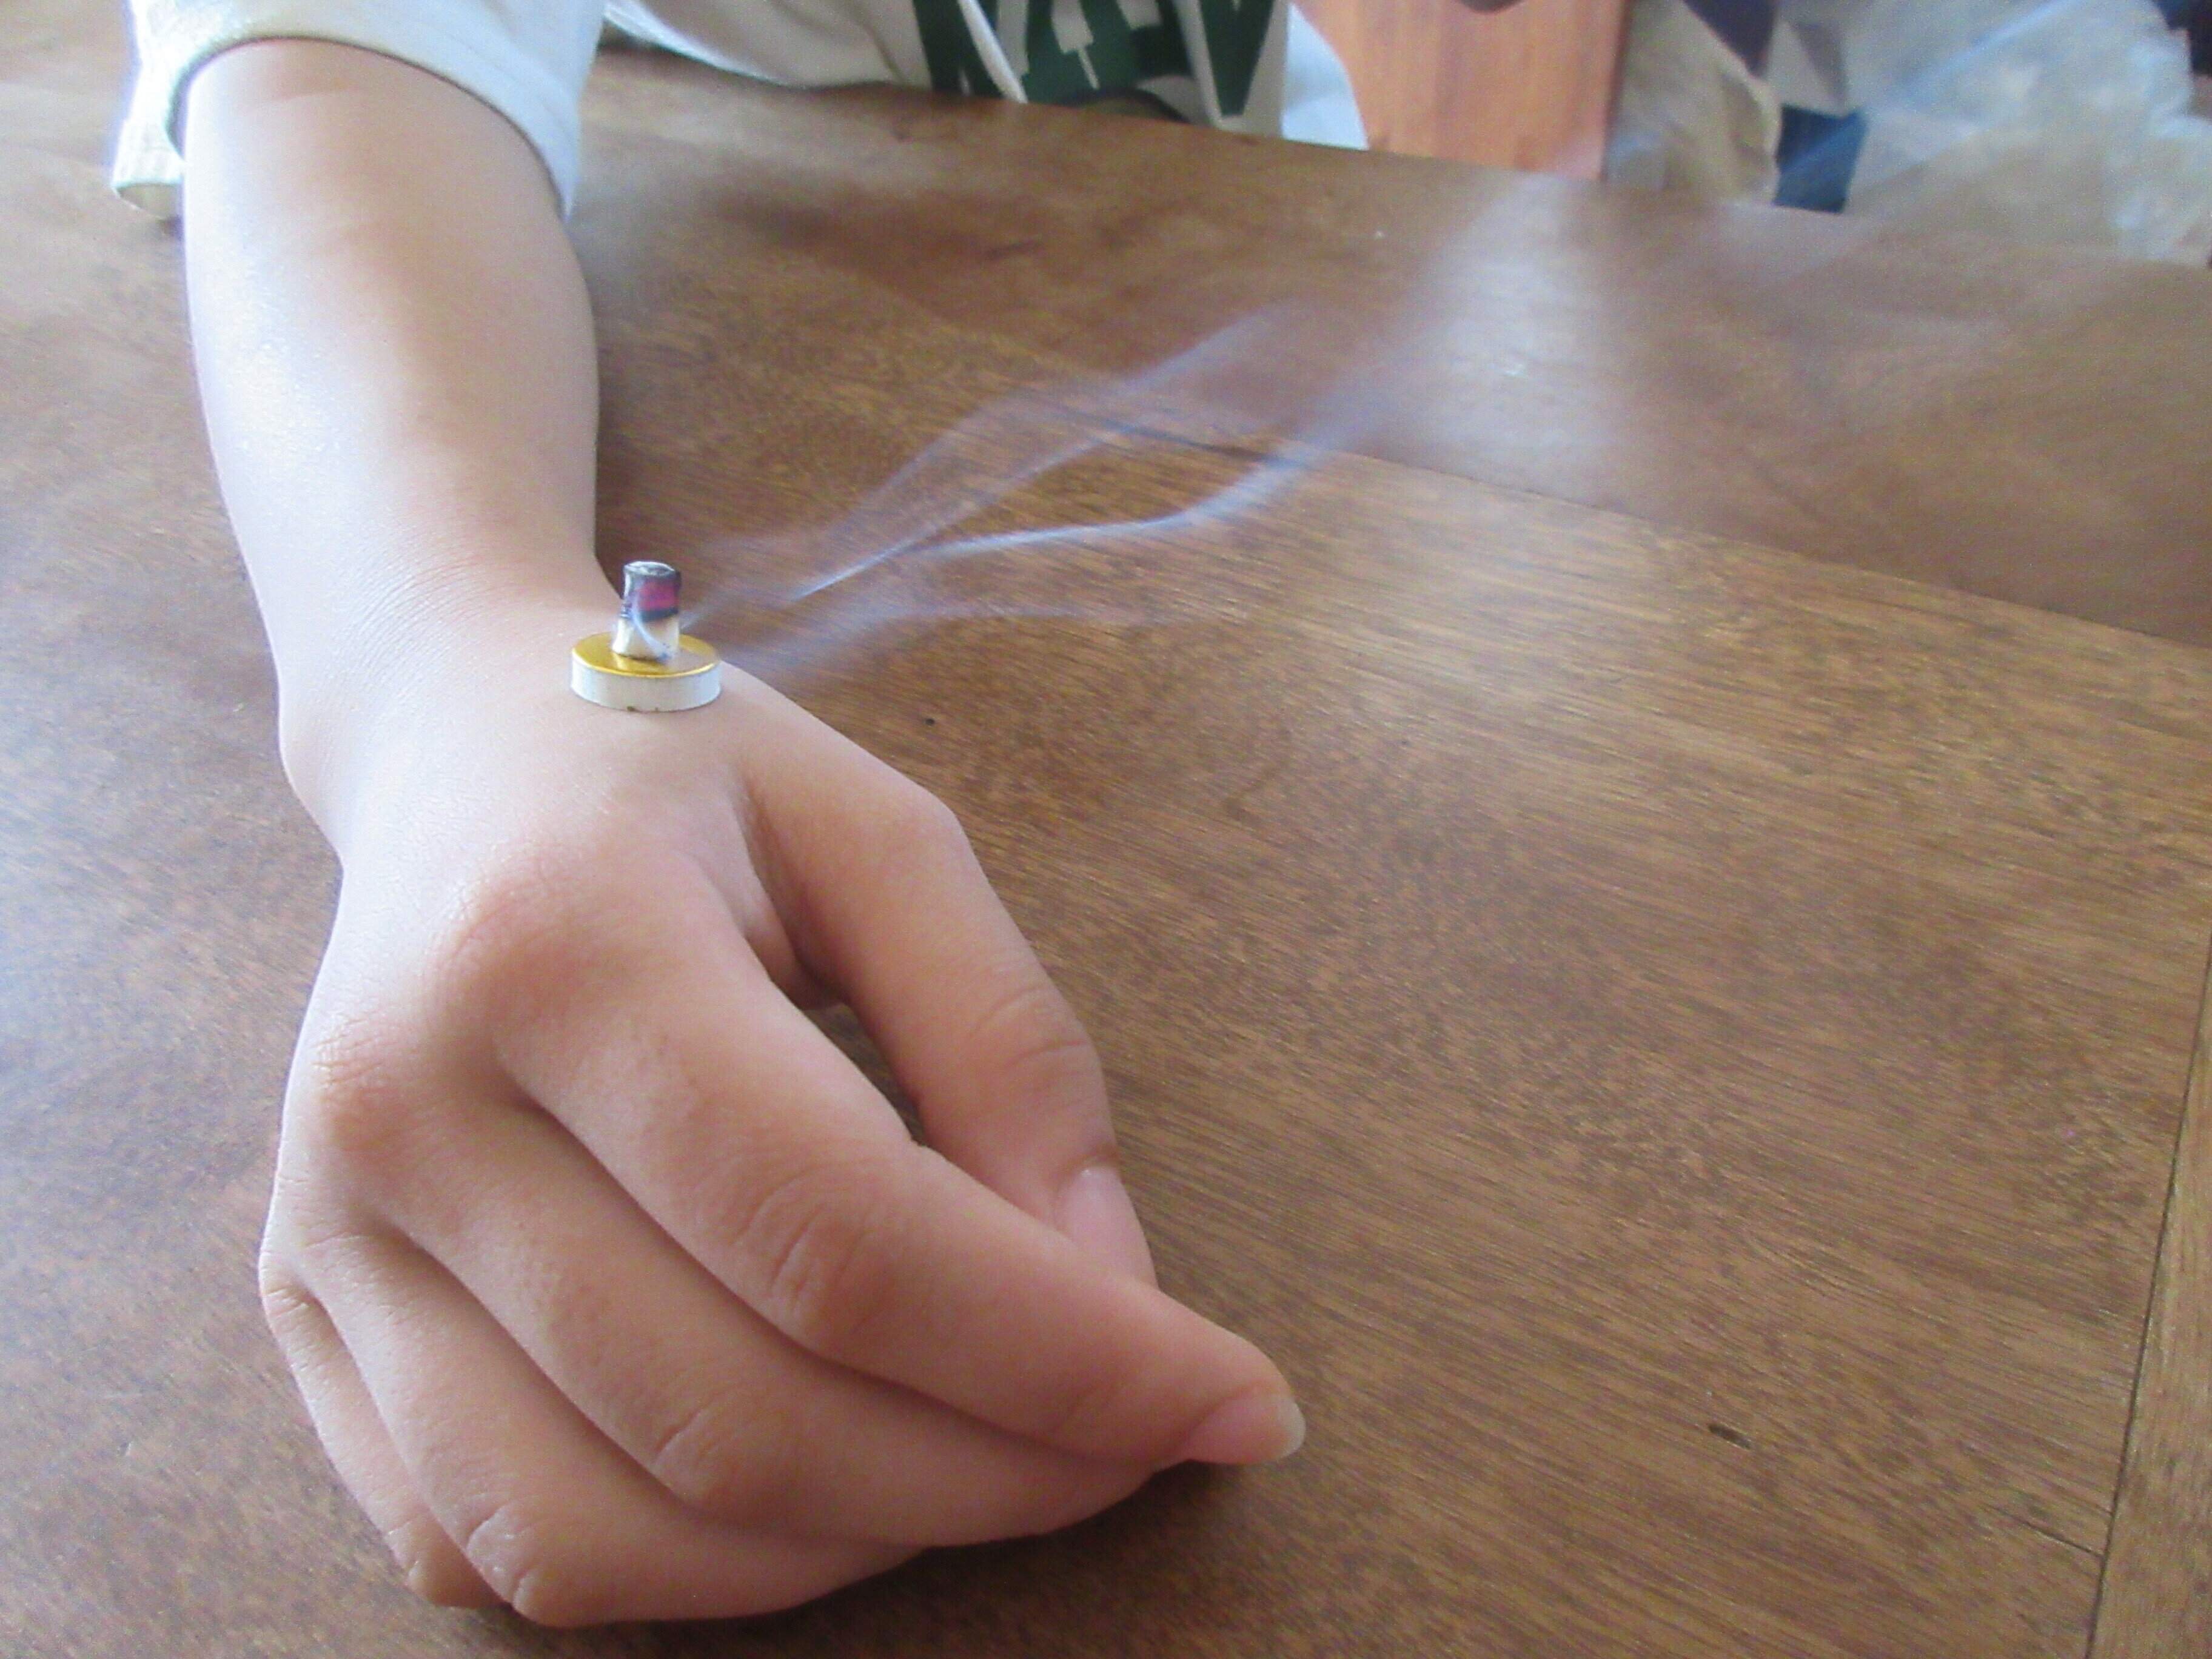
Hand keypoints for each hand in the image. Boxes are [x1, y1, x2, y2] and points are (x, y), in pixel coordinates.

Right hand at [257, 597, 1301, 1624]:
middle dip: (993, 1475)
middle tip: (1137, 1448)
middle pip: (737, 1410)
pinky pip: (486, 1550)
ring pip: (599, 1531)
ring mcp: (326, 1233)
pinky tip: (810, 1484)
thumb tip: (1106, 1293)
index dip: (1068, 1358)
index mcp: (560, 943)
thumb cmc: (695, 785)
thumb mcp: (888, 841)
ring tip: (986, 1467)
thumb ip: (1010, 1047)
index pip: (846, 1236)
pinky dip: (684, 1572)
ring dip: (847, 1550)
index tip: (1238, 1399)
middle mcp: (403, 1108)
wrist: (453, 761)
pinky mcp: (299, 1317)